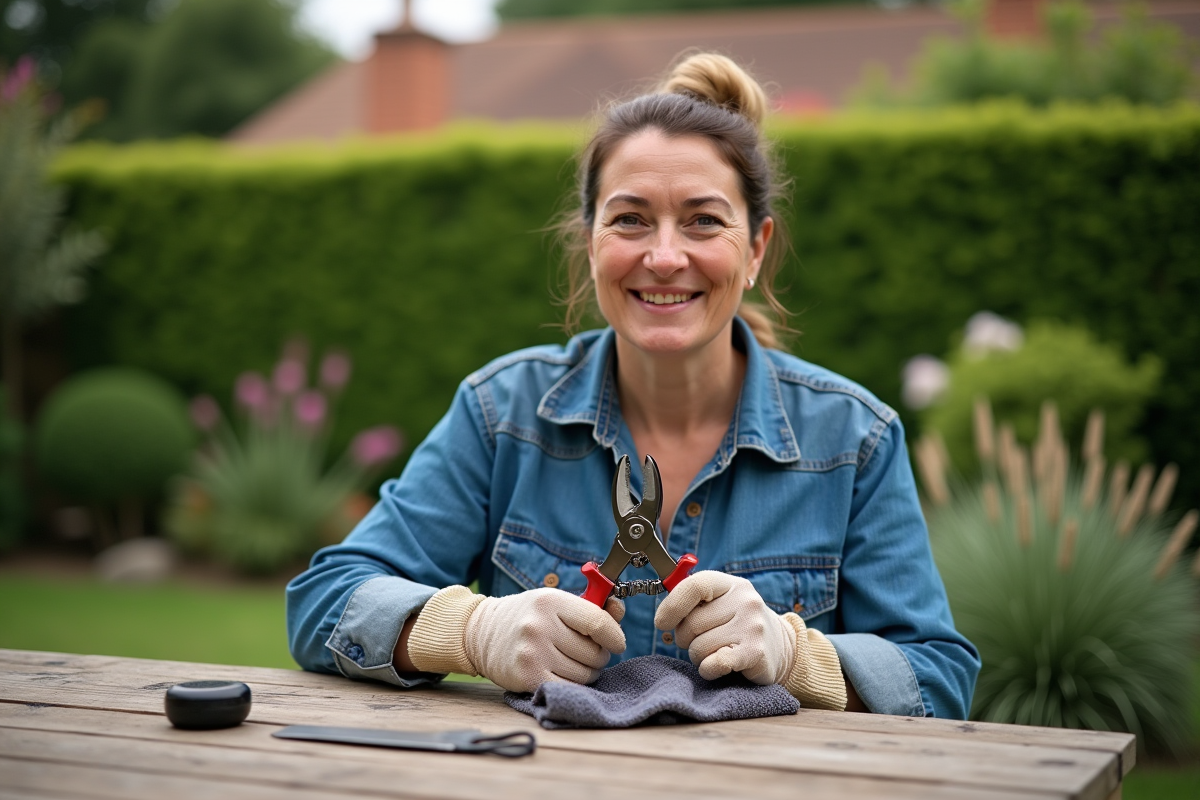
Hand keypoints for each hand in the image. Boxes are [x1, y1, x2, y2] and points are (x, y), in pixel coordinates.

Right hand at [407, 585, 625, 692]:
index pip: (597, 622)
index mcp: (550, 601)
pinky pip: (568, 687)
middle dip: (599, 656)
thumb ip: (590, 607)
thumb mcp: (554, 602)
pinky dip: (573, 685)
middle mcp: (540, 626)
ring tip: (573, 662)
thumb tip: (619, 611)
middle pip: (594, 652)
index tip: (617, 642)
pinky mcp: (528, 677)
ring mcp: (533, 653)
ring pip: (584, 674)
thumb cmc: (526, 616)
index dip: (615, 636)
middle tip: (587, 652)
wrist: (480, 633)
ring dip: (587, 672)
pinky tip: (564, 675)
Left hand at [655, 570, 847, 709]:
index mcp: (731, 584)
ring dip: (699, 656)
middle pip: (691, 623)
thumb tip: (663, 616)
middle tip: (701, 641)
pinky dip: (708, 669)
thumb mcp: (720, 604)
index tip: (662, 622)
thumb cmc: (737, 625)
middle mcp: (745, 601)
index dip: (671, 606)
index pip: (694, 586)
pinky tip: (718, 666)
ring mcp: (752, 626)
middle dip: (686, 638)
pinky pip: (713, 663)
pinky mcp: (755, 652)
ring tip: (716, 652)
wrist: (781, 647)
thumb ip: (693, 602)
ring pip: (698, 647)